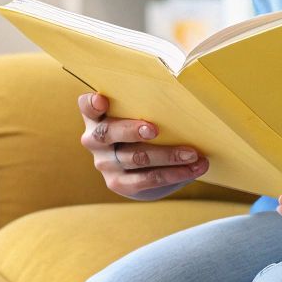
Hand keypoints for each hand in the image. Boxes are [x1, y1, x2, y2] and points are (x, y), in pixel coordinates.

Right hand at [77, 92, 208, 200]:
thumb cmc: (143, 129)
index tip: (101, 100)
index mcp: (97, 116)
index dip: (92, 103)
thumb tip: (185, 98)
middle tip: (155, 129)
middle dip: (131, 130)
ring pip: (135, 158)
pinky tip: (194, 168)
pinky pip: (147, 179)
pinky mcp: (118, 183)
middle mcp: (95, 140)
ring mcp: (104, 163)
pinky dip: (174, 173)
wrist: (141, 167)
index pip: (87, 106)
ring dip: (168, 155)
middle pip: (108, 133)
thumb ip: (146, 106)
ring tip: (192, 153)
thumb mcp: (138, 115)